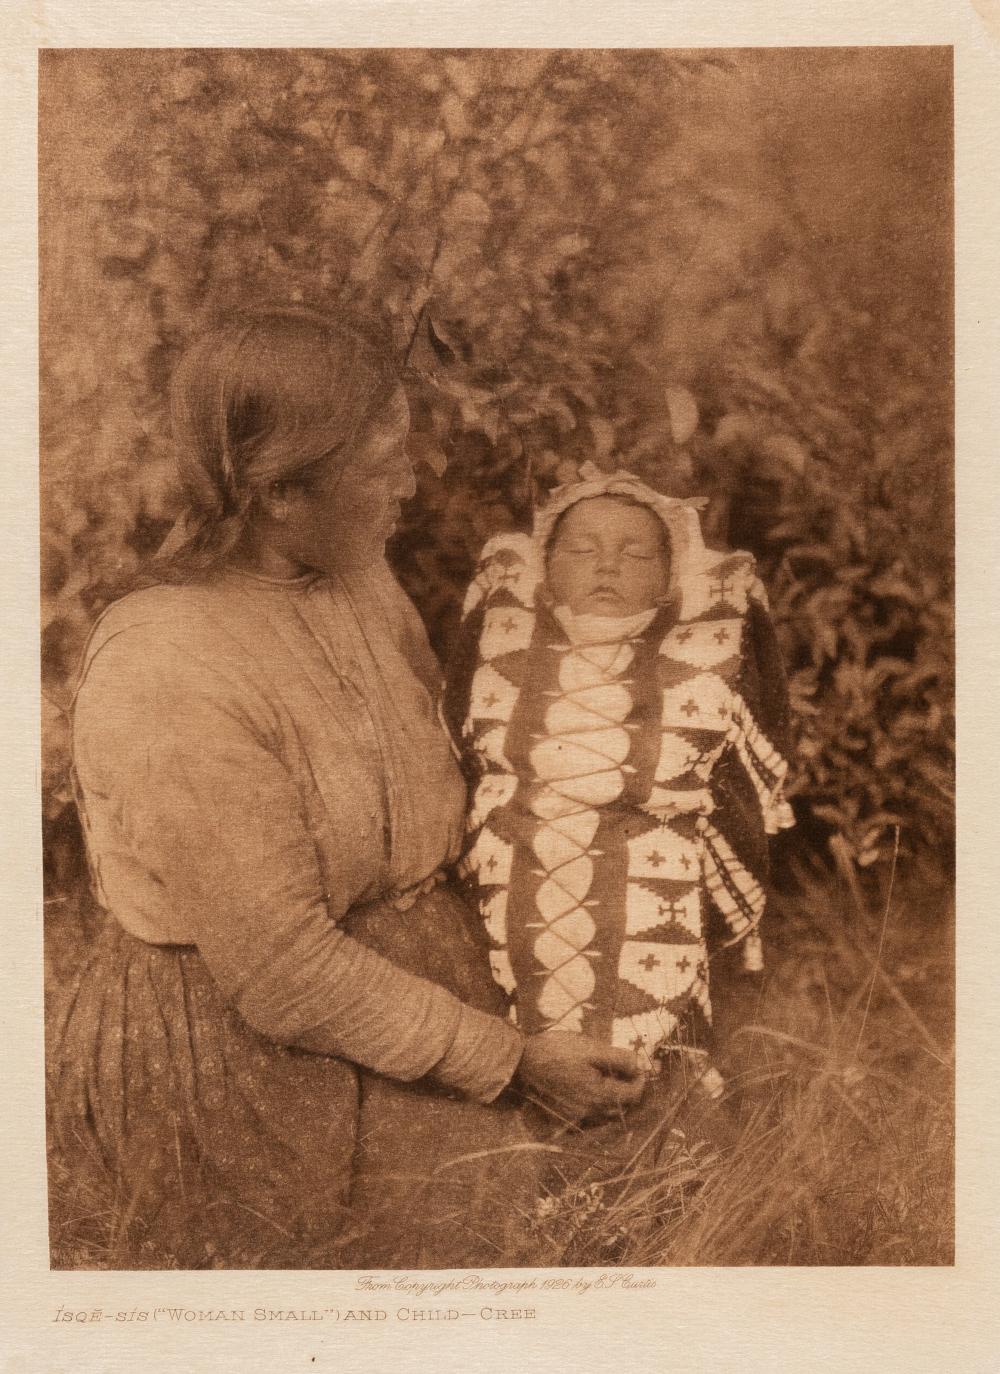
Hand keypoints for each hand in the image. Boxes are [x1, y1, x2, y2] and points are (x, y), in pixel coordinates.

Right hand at [514, 1030, 646, 1123]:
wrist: (521, 1062)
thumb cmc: (557, 1051)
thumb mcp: (591, 1048)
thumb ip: (620, 1058)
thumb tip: (641, 1065)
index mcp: (599, 1096)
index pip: (633, 1095)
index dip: (640, 1081)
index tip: (638, 1067)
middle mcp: (590, 1114)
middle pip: (621, 1109)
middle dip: (628, 1092)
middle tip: (625, 1073)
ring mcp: (575, 1120)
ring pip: (606, 1116)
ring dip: (613, 1102)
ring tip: (608, 1081)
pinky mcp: (563, 1122)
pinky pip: (589, 1121)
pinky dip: (595, 1110)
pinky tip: (589, 1094)